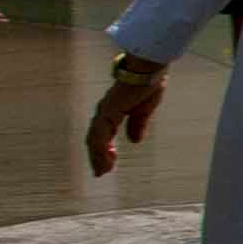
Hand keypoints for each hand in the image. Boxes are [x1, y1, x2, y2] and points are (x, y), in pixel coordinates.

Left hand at [85, 57, 159, 176]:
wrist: (147, 70)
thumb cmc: (147, 84)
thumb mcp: (145, 109)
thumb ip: (138, 125)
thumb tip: (135, 140)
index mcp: (112, 112)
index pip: (103, 135)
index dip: (104, 150)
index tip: (109, 164)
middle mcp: (104, 113)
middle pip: (94, 140)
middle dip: (97, 157)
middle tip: (100, 173)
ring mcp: (104, 113)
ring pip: (95, 141)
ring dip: (98, 157)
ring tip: (102, 172)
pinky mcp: (108, 113)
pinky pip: (100, 136)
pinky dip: (101, 150)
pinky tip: (106, 160)